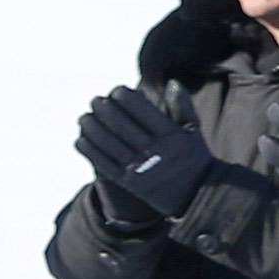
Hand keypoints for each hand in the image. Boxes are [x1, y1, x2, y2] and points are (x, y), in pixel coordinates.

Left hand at [74, 85, 213, 226]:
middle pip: (125, 128)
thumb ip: (182, 107)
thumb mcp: (194, 131)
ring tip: (84, 117)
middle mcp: (156, 153)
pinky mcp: (130, 184)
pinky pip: (106, 165)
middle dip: (106, 111)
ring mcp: (142, 170)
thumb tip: (172, 83)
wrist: (196, 195)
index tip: (116, 90)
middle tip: (95, 100)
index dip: (128, 100)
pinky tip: (82, 139)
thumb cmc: (192, 156)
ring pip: (111, 145)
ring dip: (94, 129)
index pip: (146, 113)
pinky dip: (91, 151)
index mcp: (172, 137)